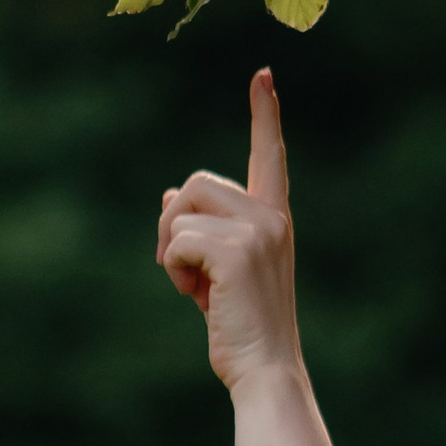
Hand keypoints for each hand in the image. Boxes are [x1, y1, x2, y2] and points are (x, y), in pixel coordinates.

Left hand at [157, 70, 334, 445]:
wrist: (265, 370)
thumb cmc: (242, 327)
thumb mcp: (219, 272)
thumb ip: (203, 230)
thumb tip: (170, 192)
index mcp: (275, 218)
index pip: (269, 156)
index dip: (264, 114)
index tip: (263, 75)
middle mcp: (272, 217)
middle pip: (196, 184)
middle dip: (174, 224)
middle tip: (183, 271)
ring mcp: (258, 232)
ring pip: (182, 208)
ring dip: (170, 247)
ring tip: (192, 287)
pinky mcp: (237, 251)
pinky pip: (177, 239)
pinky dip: (173, 269)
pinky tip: (195, 298)